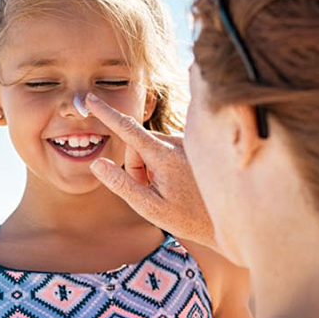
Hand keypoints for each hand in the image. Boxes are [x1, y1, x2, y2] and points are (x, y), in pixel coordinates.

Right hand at [84, 93, 216, 248]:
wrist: (228, 218)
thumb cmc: (188, 218)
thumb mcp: (149, 207)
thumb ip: (121, 184)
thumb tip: (97, 163)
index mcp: (164, 155)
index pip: (128, 129)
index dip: (106, 113)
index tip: (90, 98)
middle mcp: (177, 143)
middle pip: (137, 147)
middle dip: (136, 168)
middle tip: (151, 193)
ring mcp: (186, 144)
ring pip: (150, 149)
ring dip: (150, 169)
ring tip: (168, 191)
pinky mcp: (191, 148)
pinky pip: (164, 151)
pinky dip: (162, 166)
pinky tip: (178, 185)